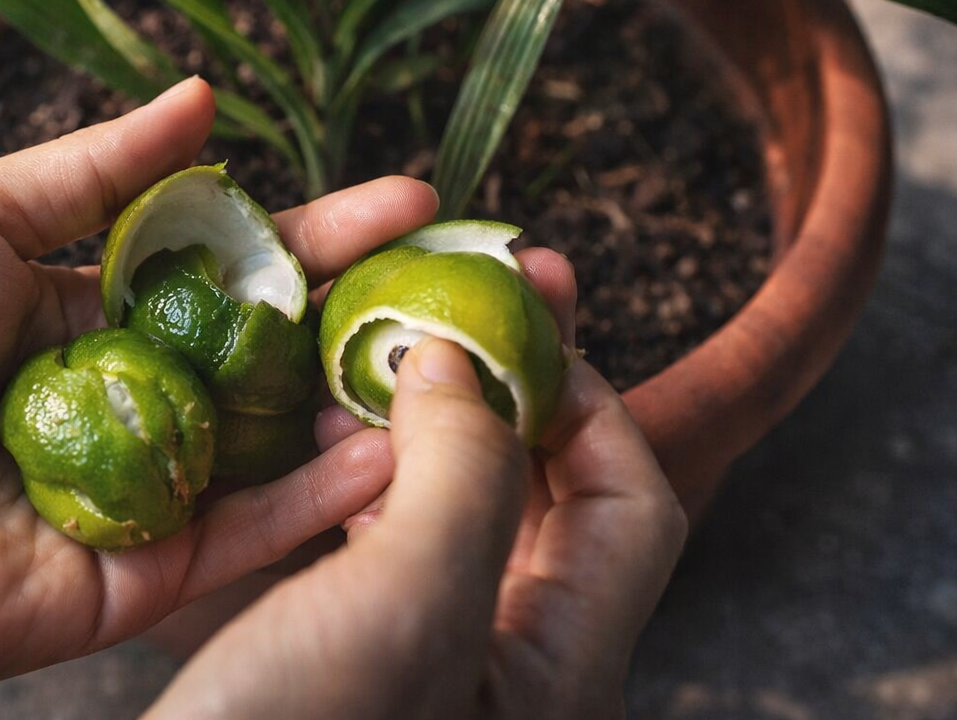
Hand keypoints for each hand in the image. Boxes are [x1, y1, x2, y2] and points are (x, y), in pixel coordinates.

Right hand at [146, 249, 687, 718]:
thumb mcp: (409, 605)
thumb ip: (466, 470)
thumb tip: (459, 359)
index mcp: (563, 667)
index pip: (632, 501)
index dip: (588, 395)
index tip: (522, 312)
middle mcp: (511, 666)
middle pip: (551, 496)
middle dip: (515, 388)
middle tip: (473, 289)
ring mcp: (428, 667)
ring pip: (461, 511)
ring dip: (433, 422)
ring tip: (383, 340)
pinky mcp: (351, 665)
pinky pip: (386, 546)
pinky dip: (369, 475)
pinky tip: (324, 431)